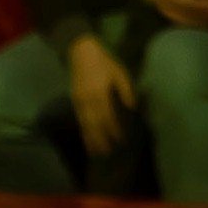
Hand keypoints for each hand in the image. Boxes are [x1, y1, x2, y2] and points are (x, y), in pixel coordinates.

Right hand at [68, 33, 135, 154]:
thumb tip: (132, 110)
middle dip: (102, 140)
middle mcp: (89, 101)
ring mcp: (80, 102)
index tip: (121, 141)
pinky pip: (80, 121)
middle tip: (109, 154)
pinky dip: (84, 132)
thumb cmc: (106, 63)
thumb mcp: (121, 74)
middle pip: (96, 125)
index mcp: (102, 93)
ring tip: (97, 153)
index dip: (114, 131)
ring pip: (86, 125)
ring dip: (92, 140)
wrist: (81, 53)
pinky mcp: (75, 102)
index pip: (109, 117)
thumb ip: (126, 93)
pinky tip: (88, 140)